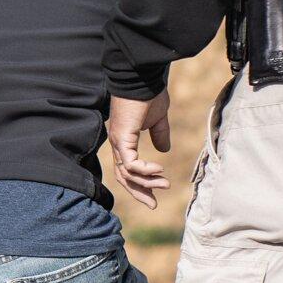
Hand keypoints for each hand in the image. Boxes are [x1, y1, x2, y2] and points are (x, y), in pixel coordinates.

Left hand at [107, 90, 171, 209]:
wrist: (142, 77)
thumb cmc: (149, 94)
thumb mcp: (158, 119)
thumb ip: (160, 135)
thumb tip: (164, 149)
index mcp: (124, 140)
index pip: (127, 169)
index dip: (140, 183)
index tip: (154, 195)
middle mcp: (117, 143)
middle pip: (124, 176)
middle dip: (139, 192)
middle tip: (153, 204)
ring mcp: (118, 141)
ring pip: (127, 173)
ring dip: (146, 182)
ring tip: (164, 184)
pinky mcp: (122, 138)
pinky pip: (131, 163)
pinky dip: (144, 170)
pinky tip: (158, 170)